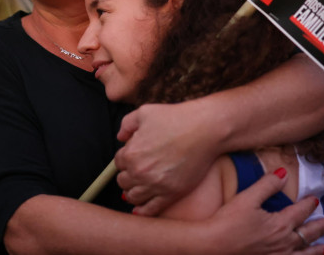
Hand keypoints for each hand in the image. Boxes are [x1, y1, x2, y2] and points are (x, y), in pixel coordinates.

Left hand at [115, 101, 218, 215]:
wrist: (205, 129)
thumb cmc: (176, 118)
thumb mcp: (145, 112)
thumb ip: (127, 124)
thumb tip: (121, 138)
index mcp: (131, 153)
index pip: (118, 163)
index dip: (126, 159)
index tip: (135, 158)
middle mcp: (140, 171)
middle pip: (123, 181)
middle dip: (128, 176)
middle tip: (138, 172)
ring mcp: (155, 185)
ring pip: (133, 197)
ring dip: (134, 192)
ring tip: (140, 187)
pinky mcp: (171, 194)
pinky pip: (150, 209)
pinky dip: (143, 211)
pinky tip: (141, 208)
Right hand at [204, 169, 323, 254]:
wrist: (212, 247)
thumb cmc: (227, 222)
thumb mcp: (247, 198)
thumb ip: (267, 184)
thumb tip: (283, 172)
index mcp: (280, 224)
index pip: (300, 212)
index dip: (308, 205)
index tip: (315, 200)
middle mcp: (284, 243)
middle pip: (307, 234)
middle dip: (319, 227)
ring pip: (304, 254)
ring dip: (317, 250)